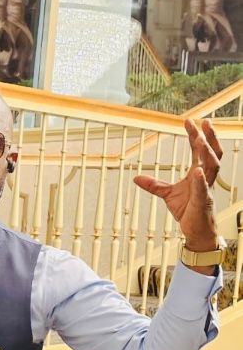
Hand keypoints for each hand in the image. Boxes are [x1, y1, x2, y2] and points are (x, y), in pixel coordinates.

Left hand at [134, 118, 222, 255]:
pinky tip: (199, 171)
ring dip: (207, 153)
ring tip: (199, 140)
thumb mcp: (167, 194)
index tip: (190, 121)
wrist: (196, 229)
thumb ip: (154, 185)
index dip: (195, 135)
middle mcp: (206, 177)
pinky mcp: (204, 201)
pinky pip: (204, 188)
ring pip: (213, 166)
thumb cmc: (187, 210)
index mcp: (198, 172)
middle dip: (208, 137)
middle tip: (203, 122)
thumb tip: (136, 177)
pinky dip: (201, 179)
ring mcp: (207, 188)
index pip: (198, 150)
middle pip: (211, 152)